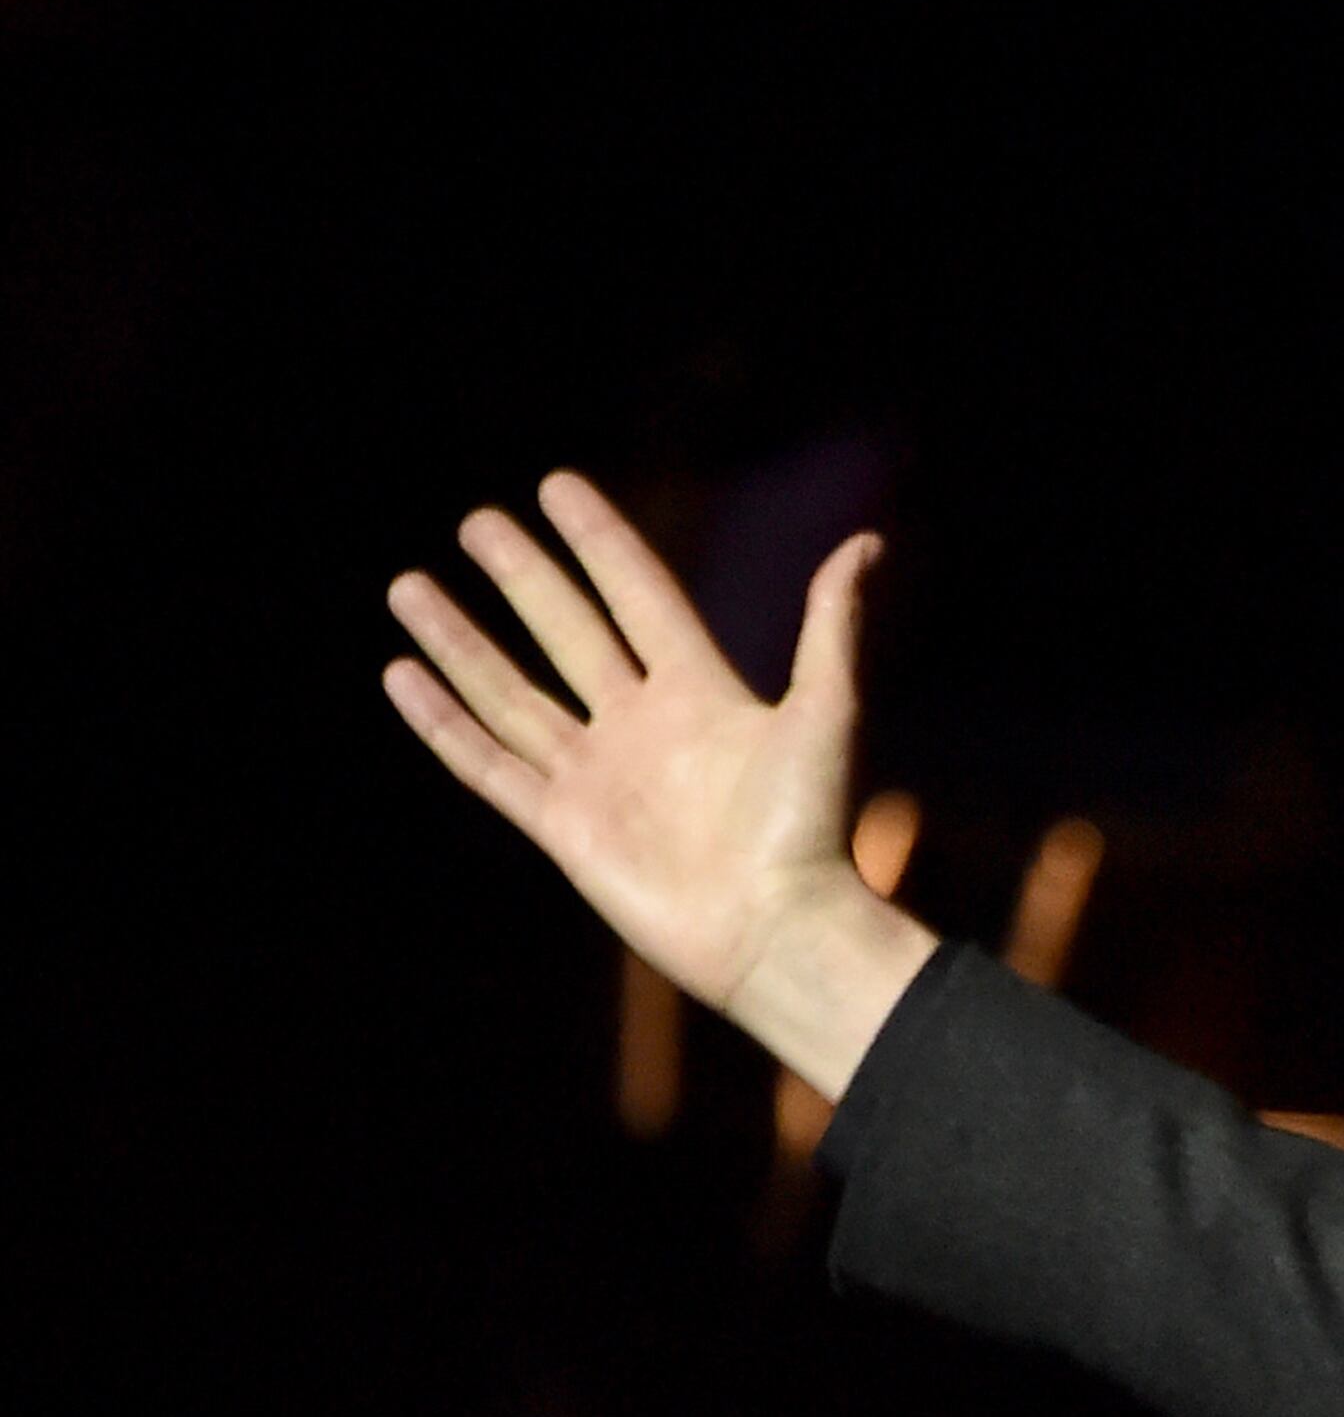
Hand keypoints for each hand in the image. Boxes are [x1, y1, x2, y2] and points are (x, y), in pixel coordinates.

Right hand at [382, 473, 932, 1094]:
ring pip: (511, 692)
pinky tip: (402, 675)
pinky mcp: (563, 827)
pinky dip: (443, 722)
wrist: (780, 930)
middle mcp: (642, 728)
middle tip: (478, 523)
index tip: (557, 486)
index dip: (600, 543)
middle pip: (567, 633)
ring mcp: (598, 777)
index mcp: (702, 693)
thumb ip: (833, 629)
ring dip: (461, 641)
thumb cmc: (812, 829)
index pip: (638, 597)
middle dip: (524, 578)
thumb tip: (868, 543)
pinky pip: (488, 765)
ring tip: (409, 585)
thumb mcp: (828, 713)